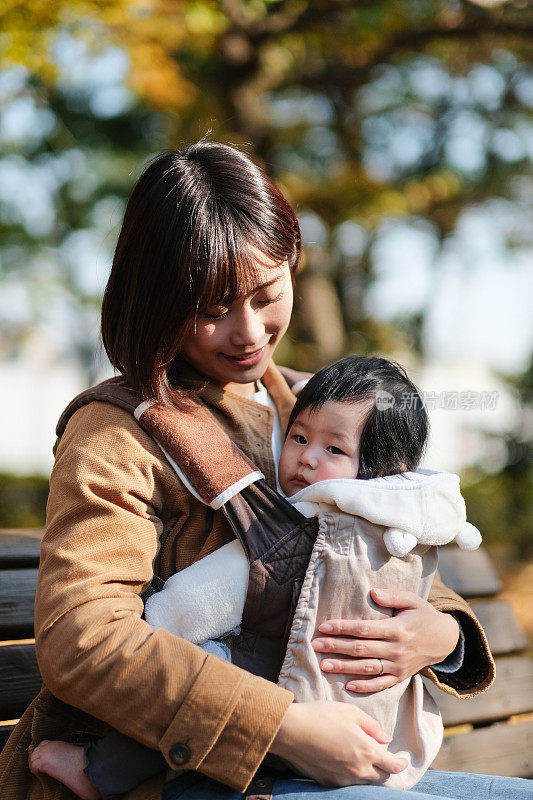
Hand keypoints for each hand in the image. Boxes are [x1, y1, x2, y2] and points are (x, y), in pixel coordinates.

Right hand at [269, 701, 407, 785]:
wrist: (291, 731)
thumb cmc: (321, 716)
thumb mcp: (350, 712)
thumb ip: (371, 726)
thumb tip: (385, 738)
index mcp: (367, 751)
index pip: (393, 766)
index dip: (401, 763)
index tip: (403, 759)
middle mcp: (358, 770)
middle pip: (382, 777)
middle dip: (385, 768)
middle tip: (382, 755)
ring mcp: (343, 779)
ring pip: (365, 781)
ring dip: (369, 772)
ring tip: (362, 756)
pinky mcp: (329, 782)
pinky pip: (348, 782)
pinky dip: (352, 774)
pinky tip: (344, 759)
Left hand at [311, 588, 459, 692]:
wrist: (446, 640)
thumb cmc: (424, 616)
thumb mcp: (413, 600)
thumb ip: (392, 596)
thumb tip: (372, 593)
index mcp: (396, 629)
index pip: (364, 629)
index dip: (343, 628)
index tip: (324, 627)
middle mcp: (396, 649)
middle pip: (360, 649)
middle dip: (336, 647)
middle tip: (315, 645)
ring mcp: (398, 666)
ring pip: (366, 668)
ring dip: (344, 667)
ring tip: (323, 665)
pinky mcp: (400, 677)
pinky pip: (381, 684)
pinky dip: (365, 686)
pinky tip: (349, 686)